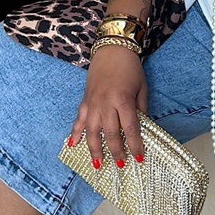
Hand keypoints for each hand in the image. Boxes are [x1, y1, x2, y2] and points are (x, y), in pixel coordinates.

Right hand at [68, 47, 147, 166]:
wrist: (112, 49)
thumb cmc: (130, 68)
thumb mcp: (141, 88)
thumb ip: (140, 109)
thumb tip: (142, 128)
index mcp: (123, 100)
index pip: (130, 128)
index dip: (135, 145)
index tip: (139, 158)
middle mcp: (106, 104)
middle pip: (111, 134)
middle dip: (116, 152)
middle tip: (122, 165)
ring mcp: (93, 103)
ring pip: (92, 132)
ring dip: (94, 150)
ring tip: (98, 164)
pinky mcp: (85, 100)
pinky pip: (79, 120)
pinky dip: (75, 133)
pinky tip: (72, 145)